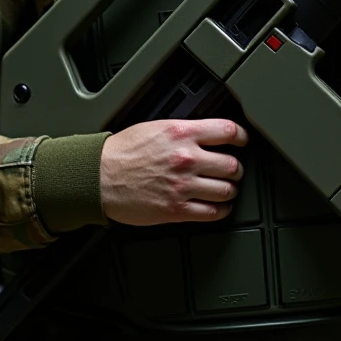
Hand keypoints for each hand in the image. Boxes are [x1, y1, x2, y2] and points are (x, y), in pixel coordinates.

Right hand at [99, 117, 245, 225]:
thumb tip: (206, 134)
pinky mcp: (176, 209)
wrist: (98, 176)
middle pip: (233, 165)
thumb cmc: (121, 153)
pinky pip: (212, 213)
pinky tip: (218, 207)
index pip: (228, 131)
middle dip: (235, 168)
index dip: (241, 137)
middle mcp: (186, 159)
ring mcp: (183, 186)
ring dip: (229, 190)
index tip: (242, 141)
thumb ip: (184, 131)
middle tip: (232, 170)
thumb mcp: (156, 127)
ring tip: (226, 189)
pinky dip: (220, 211)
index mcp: (182, 134)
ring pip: (227, 190)